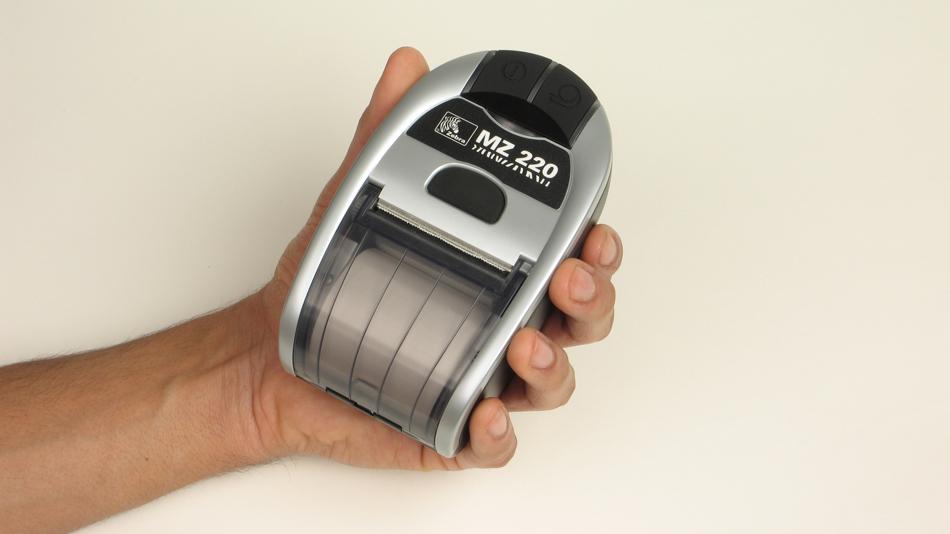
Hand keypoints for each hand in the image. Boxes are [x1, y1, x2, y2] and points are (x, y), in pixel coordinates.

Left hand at [251, 47, 621, 468]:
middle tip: (568, 280)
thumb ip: (387, 135)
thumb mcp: (360, 199)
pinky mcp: (455, 424)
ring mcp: (484, 375)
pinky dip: (499, 434)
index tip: (596, 233)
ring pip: (554, 379)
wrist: (276, 352)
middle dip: (591, 299)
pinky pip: (496, 441)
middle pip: (581, 318)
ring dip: (554, 364)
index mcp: (497, 271)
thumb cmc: (334, 281)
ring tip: (525, 344)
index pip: (569, 256)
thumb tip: (403, 71)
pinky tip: (486, 413)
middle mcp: (501, 323)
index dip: (597, 249)